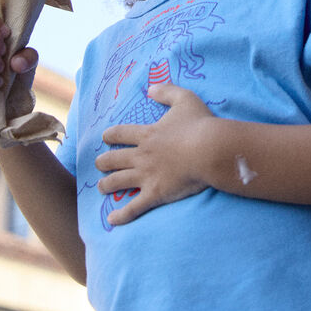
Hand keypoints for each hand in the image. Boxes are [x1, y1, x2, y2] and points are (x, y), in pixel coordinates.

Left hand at [95, 82, 214, 224]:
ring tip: (102, 188)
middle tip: (100, 164)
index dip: (110, 135)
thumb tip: (150, 89)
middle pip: (112, 159)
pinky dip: (121, 215)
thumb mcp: (185, 99)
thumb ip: (167, 91)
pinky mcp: (155, 194)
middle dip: (103, 162)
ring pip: (117, 182)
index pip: (119, 134)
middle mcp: (141, 156)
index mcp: (146, 134)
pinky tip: (111, 221)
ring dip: (106, 185)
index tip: (105, 137)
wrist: (211, 150)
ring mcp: (146, 176)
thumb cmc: (200, 124)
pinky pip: (134, 207)